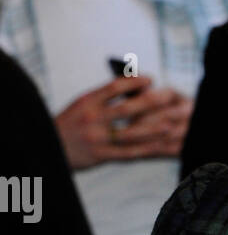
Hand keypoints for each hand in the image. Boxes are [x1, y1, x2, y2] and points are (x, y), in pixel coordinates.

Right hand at [55, 77, 192, 168]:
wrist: (51, 146)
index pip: (114, 87)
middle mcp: (92, 118)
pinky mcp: (100, 155)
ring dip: (151, 129)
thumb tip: (135, 87)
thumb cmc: (72, 122)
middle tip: (168, 98)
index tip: (151, 79)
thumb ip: (105, 96)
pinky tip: (157, 145)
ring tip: (169, 125)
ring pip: (129, 133)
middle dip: (150, 103)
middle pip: (126, 109)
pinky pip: (127, 152)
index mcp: (87, 101)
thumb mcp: (83, 103)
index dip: (135, 82)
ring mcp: (96, 138)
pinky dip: (144, 148)